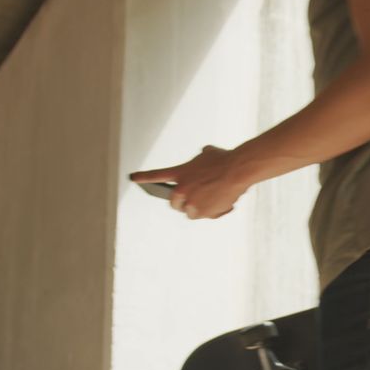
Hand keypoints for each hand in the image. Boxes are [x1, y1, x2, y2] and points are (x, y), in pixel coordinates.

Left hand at [129, 145, 248, 219]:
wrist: (236, 170)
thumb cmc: (224, 160)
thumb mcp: (206, 154)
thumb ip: (198, 162)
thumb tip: (202, 160)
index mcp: (180, 173)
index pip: (157, 176)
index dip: (143, 177)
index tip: (133, 177)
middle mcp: (181, 190)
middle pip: (175, 204)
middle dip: (184, 202)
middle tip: (198, 196)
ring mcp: (191, 203)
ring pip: (191, 212)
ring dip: (200, 207)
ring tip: (214, 196)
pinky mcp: (203, 213)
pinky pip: (206, 216)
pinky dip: (214, 211)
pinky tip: (223, 201)